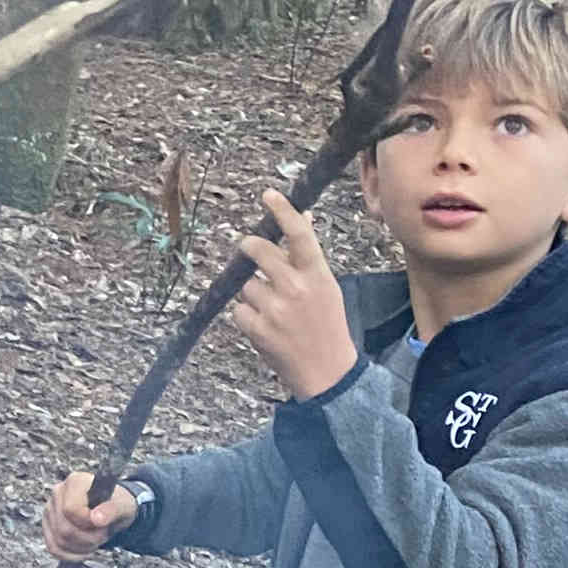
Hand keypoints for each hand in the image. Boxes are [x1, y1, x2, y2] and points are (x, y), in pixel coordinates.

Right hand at [42, 471, 141, 563]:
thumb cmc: (116, 504)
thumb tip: (97, 519)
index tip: (101, 523)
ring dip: (82, 548)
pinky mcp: (48, 526)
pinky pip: (54, 548)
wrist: (111, 511)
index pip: (70, 510)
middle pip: (64, 529)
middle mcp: (58, 493)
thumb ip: (112, 510)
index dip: (86, 523)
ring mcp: (50, 510)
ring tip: (95, 540)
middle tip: (103, 535)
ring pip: (59, 541)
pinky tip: (84, 550)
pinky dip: (71, 555)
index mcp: (75, 482)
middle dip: (88, 539)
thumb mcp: (122, 506)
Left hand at [227, 191, 356, 399]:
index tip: (268, 195)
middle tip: (248, 248)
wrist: (328, 373)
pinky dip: (247, 316)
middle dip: (249, 247)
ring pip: (246, 285)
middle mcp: (296, 288)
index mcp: (318, 275)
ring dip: (252, 293)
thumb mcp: (327, 287)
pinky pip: (239, 310)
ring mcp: (275, 309)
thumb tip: (302, 217)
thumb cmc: (328, 325)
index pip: (298, 234)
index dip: (282, 211)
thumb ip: (309, 256)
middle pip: (258, 251)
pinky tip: (265, 327)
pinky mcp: (258, 329)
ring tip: (272, 311)